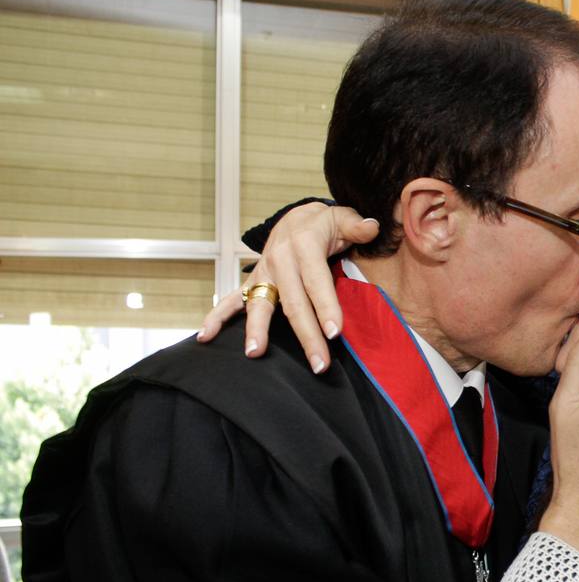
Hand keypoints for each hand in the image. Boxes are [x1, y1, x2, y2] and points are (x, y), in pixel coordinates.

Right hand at [197, 203, 377, 371]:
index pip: (316, 281)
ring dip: (256, 329)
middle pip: (293, 302)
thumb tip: (371, 227)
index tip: (334, 333)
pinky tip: (205, 337)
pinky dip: (217, 317)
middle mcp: (279, 260)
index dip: (326, 306)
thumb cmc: (324, 224)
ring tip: (255, 353)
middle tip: (318, 364)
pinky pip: (233, 300)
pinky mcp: (254, 281)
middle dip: (306, 335)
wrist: (297, 218)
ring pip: (260, 304)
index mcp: (303, 246)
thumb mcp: (342, 218)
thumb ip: (356, 226)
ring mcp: (263, 272)